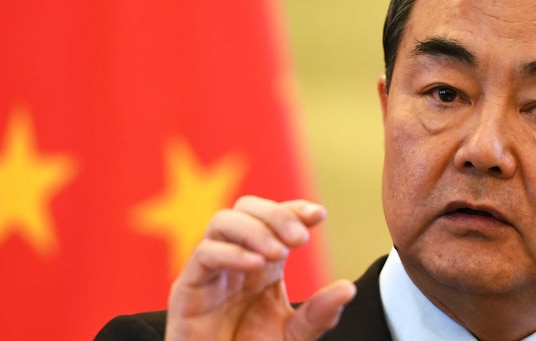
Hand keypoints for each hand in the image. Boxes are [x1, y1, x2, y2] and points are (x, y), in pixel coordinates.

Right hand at [164, 196, 356, 340]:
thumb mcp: (292, 337)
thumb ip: (318, 315)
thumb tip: (347, 288)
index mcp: (262, 263)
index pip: (274, 218)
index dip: (294, 209)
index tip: (319, 215)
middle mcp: (235, 260)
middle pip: (246, 208)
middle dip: (276, 214)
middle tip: (300, 239)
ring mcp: (210, 272)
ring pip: (222, 222)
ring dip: (254, 229)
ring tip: (279, 253)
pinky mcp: (187, 290)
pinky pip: (204, 254)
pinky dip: (231, 253)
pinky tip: (256, 265)